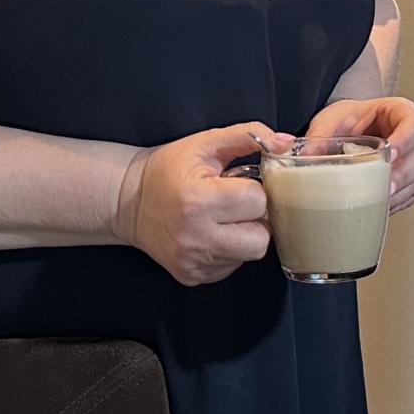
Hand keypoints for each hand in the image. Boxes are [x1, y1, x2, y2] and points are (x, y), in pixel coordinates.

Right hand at [114, 123, 273, 285]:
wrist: (127, 201)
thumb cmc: (168, 169)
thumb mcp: (204, 143)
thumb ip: (247, 136)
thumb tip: (285, 143)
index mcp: (198, 201)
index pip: (257, 202)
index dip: (254, 191)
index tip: (239, 185)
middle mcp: (195, 237)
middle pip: (260, 240)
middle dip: (256, 220)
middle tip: (239, 207)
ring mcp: (193, 262)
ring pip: (248, 256)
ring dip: (244, 236)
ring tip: (224, 219)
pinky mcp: (192, 277)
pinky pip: (231, 268)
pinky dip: (229, 251)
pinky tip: (213, 234)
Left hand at [304, 96, 413, 212]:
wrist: (352, 130)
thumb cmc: (350, 119)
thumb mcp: (333, 120)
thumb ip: (317, 135)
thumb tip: (290, 150)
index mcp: (401, 112)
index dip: (406, 139)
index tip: (391, 153)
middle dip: (404, 174)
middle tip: (387, 187)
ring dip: (401, 192)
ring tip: (382, 202)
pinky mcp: (411, 181)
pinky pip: (410, 194)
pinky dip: (398, 203)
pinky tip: (381, 208)